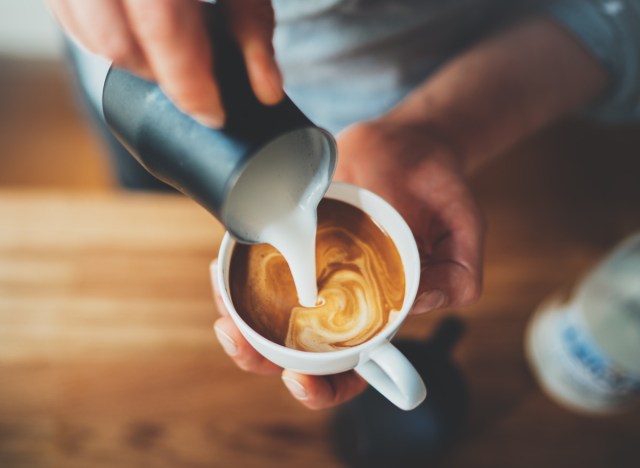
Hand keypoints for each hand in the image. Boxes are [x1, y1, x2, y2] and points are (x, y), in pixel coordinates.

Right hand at [47, 0, 282, 126]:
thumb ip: (253, 29)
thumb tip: (266, 90)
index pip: (163, 28)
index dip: (188, 82)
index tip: (212, 114)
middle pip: (118, 42)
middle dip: (159, 76)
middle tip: (193, 82)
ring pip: (87, 32)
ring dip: (129, 58)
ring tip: (166, 52)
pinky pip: (66, 13)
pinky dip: (97, 34)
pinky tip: (132, 32)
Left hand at [210, 120, 484, 408]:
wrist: (410, 144)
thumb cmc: (437, 193)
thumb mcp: (463, 231)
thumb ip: (460, 274)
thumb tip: (420, 302)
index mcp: (379, 315)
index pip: (350, 369)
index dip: (324, 388)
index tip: (300, 378)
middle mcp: (339, 300)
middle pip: (293, 349)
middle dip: (258, 357)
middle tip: (237, 338)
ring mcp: (312, 271)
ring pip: (265, 313)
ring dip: (237, 319)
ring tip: (223, 309)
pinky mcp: (293, 240)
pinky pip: (256, 265)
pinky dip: (235, 273)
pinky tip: (223, 266)